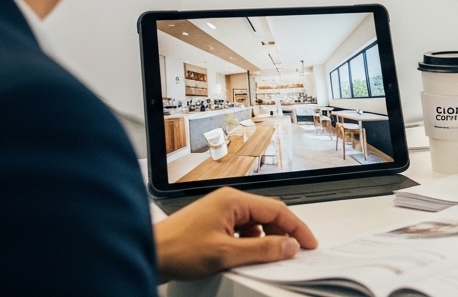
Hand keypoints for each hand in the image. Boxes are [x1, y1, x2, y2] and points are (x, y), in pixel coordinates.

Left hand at [153, 187, 317, 281]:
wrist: (149, 253)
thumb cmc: (177, 249)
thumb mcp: (225, 253)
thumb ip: (261, 250)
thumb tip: (288, 246)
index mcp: (233, 200)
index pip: (277, 209)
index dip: (297, 228)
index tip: (309, 243)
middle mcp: (228, 201)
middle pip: (267, 215)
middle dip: (283, 234)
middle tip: (294, 252)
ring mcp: (220, 211)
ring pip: (255, 223)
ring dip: (265, 240)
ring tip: (268, 258)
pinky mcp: (213, 223)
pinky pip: (242, 230)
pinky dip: (251, 243)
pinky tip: (247, 256)